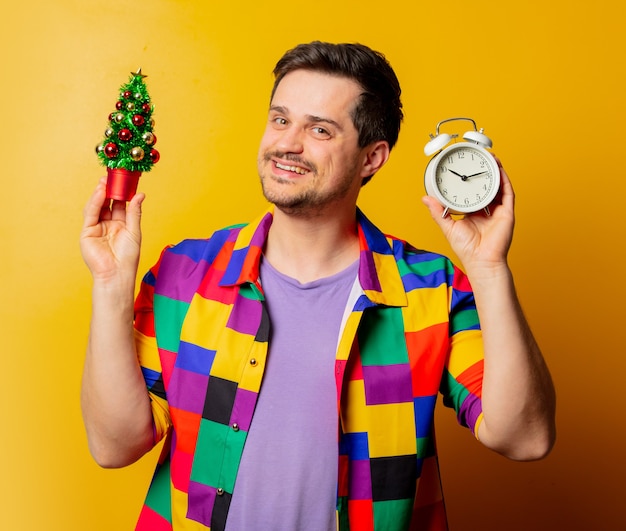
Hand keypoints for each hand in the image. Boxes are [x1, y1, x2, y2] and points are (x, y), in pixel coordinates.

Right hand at [80, 177, 144, 282]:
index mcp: (120, 225)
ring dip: (100, 193)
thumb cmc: (128, 256)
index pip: (119, 204)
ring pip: (97, 206)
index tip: (125, 180)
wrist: (117, 273)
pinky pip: (91, 214)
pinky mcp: (87, 232)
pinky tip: (100, 192)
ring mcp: (96, 228)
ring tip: (105, 181)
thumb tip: (140, 195)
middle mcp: (107, 225)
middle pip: (107, 203)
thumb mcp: (134, 231)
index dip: (121, 193)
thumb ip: (134, 212)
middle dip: (109, 190)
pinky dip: (95, 202)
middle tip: (113, 176)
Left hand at [422, 160, 514, 276]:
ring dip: (496, 171)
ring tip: (491, 158)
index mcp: (474, 211)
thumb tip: (425, 198)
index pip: (472, 191)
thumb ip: (437, 211)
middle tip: (479, 156)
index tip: (463, 166)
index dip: (469, 178)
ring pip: (499, 186)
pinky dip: (504, 181)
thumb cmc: (466, 248)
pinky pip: (507, 193)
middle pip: (487, 185)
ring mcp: (498, 210)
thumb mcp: (448, 226)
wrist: (480, 260)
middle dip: (485, 170)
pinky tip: (499, 170)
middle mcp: (487, 209)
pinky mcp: (507, 213)